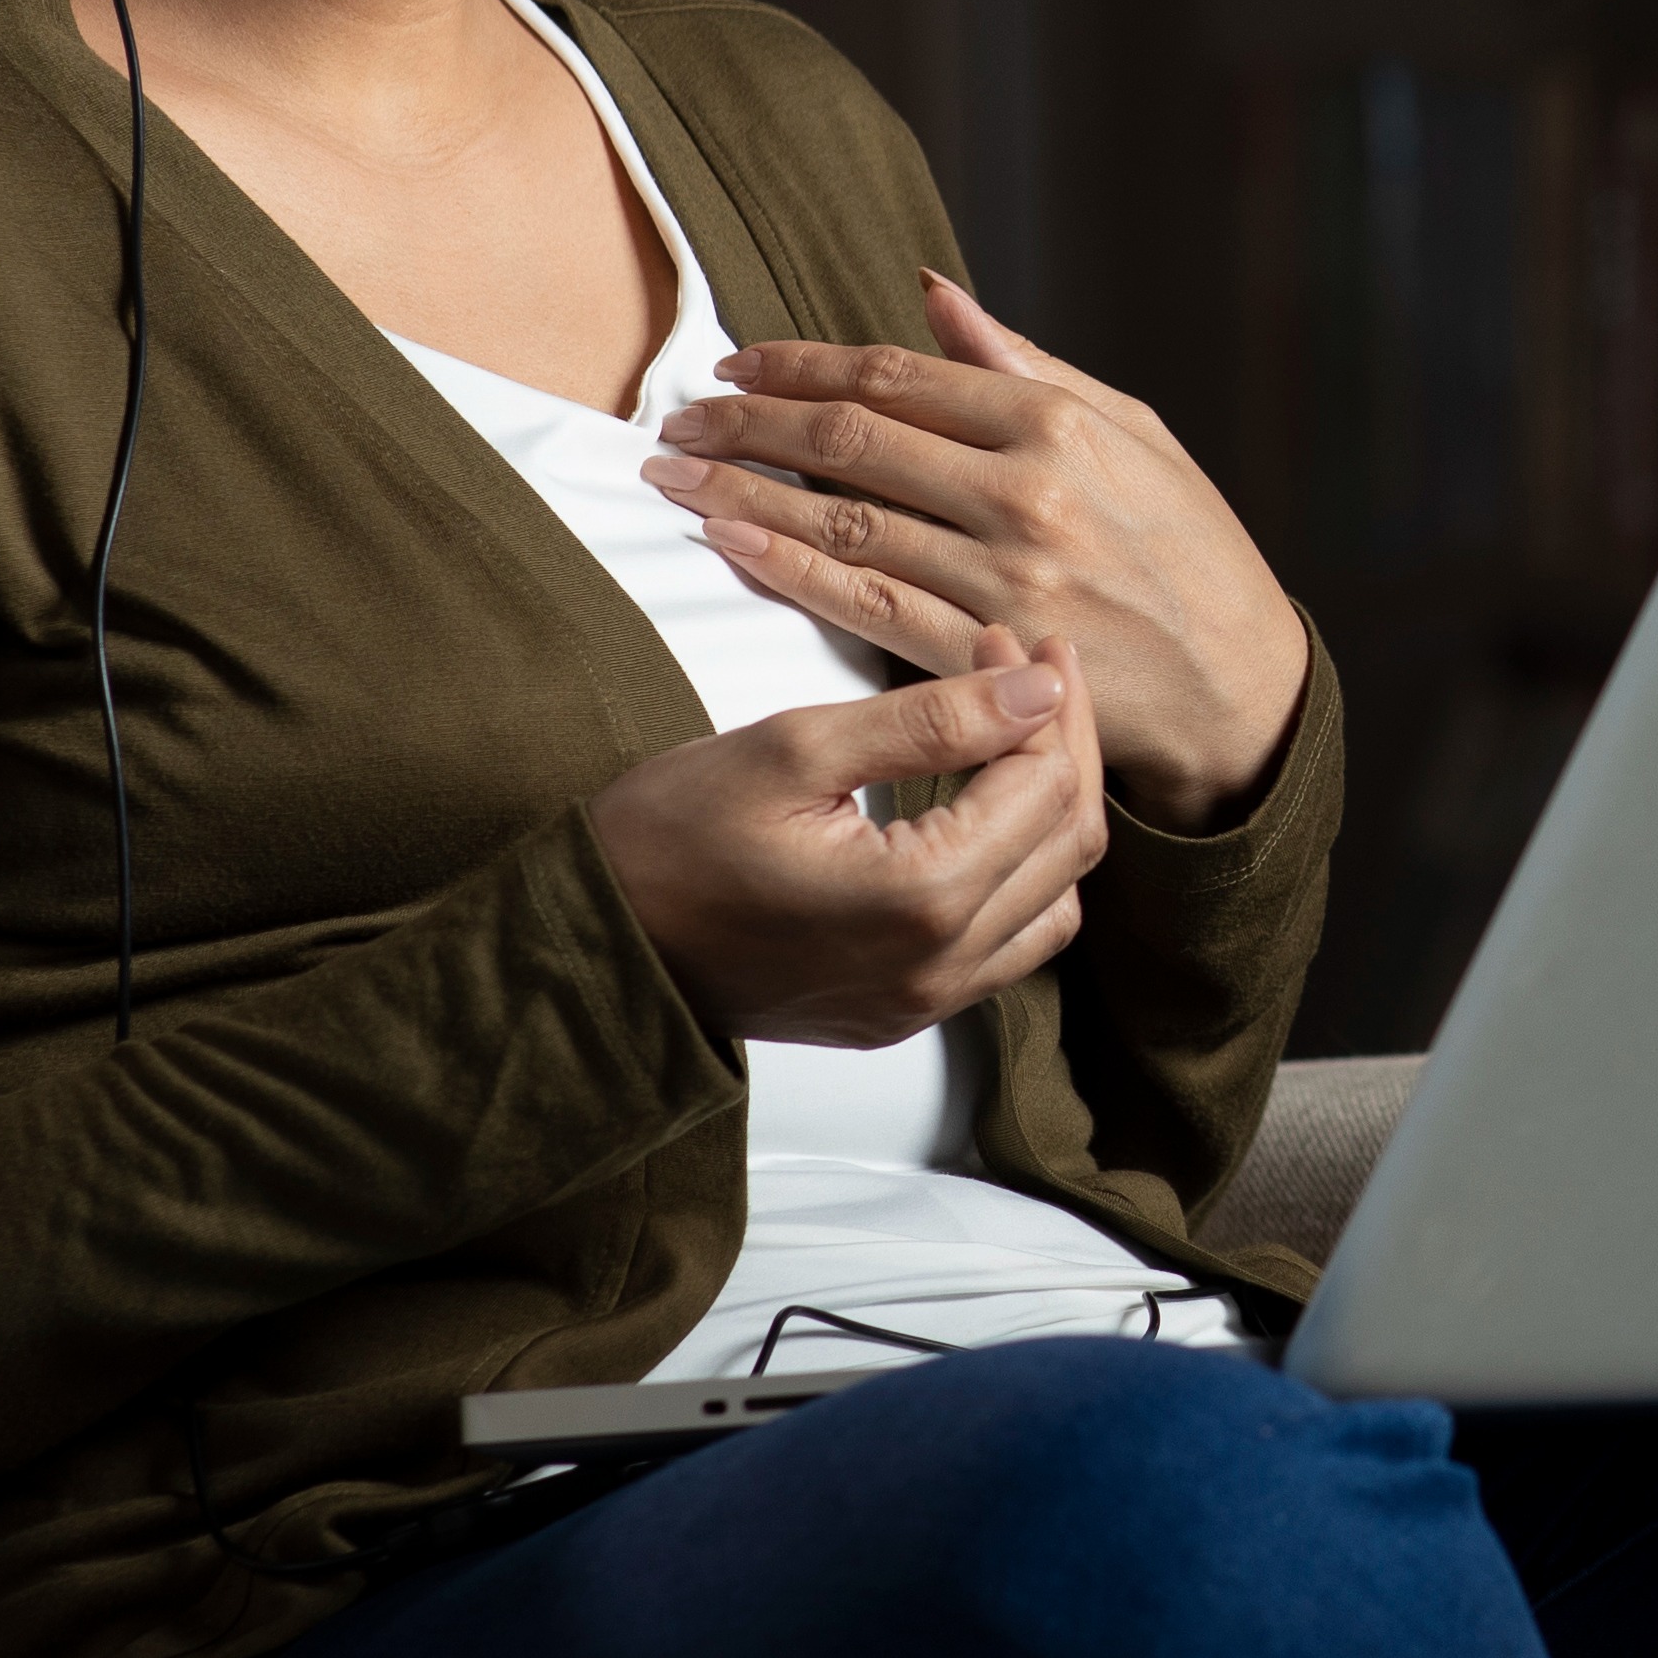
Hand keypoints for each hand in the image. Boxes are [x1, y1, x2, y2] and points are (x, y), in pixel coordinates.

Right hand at [587, 626, 1107, 1048]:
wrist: (592, 941)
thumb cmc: (668, 838)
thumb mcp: (796, 748)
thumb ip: (931, 721)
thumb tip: (1034, 690)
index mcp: (919, 899)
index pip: (1043, 785)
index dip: (1042, 703)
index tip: (1014, 643)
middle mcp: (938, 968)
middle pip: (1065, 844)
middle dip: (1062, 745)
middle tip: (1030, 673)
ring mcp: (923, 1003)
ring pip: (1052, 903)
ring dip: (1050, 815)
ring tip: (1016, 737)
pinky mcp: (902, 1014)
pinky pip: (1007, 948)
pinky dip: (1019, 877)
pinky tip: (987, 817)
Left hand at [643, 272, 1311, 818]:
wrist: (1240, 685)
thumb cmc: (1190, 548)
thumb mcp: (1132, 433)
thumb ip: (1025, 362)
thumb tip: (932, 291)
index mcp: (1055, 424)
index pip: (896, 376)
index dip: (801, 364)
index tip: (737, 364)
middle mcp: (1024, 494)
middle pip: (851, 441)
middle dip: (748, 423)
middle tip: (679, 418)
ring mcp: (1002, 578)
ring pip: (841, 522)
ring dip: (742, 495)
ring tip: (673, 479)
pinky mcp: (987, 651)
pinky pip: (865, 608)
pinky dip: (789, 574)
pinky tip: (732, 548)